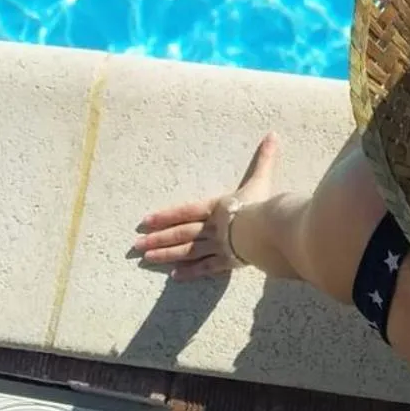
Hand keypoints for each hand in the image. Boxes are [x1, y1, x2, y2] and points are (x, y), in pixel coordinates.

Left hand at [131, 133, 278, 280]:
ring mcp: (217, 246)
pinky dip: (190, 272)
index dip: (166, 215)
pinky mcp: (225, 262)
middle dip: (158, 238)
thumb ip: (265, 158)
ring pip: (187, 251)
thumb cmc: (261, 204)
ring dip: (166, 254)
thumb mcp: (261, 178)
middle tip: (137, 244)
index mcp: (216, 207)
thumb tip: (273, 134)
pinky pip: (204, 268)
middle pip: (181, 233)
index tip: (146, 221)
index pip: (186, 211)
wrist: (266, 230)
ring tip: (147, 259)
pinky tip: (175, 276)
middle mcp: (211, 227)